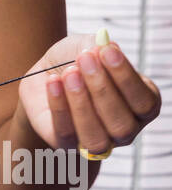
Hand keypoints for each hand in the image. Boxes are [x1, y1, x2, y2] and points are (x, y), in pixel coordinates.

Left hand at [18, 33, 160, 155]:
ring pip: (96, 137)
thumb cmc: (77, 61)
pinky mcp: (66, 144)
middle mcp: (124, 129)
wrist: (45, 74)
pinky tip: (52, 81)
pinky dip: (59, 106)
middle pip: (122, 124)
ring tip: (69, 73)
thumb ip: (97, 46)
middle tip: (85, 58)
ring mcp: (97, 142)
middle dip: (102, 89)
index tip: (107, 51)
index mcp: (142, 106)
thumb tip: (101, 48)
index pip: (144, 102)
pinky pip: (65, 133)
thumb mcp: (87, 46)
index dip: (126, 77)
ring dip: (82, 104)